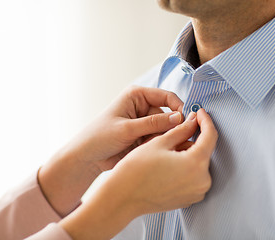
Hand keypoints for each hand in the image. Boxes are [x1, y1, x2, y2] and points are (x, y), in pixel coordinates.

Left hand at [38, 86, 183, 216]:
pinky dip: (159, 146)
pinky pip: (160, 139)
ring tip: (154, 148)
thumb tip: (180, 117)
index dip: (179, 107)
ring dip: (164, 139)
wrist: (87, 159)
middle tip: (172, 140)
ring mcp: (145, 123)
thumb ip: (154, 123)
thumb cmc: (99, 137)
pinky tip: (153, 152)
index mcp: (137, 96)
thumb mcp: (127, 128)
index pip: (166, 97)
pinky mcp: (145, 136)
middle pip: (169, 114)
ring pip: (166, 129)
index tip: (188, 121)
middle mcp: (143, 107)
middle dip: (171, 128)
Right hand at [59, 109, 217, 239]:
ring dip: (188, 153)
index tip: (199, 113)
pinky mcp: (189, 199)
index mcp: (196, 165)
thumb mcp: (160, 142)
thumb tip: (194, 120)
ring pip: (198, 164)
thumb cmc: (136, 171)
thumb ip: (182, 130)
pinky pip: (193, 177)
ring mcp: (196, 193)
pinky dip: (185, 167)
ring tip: (166, 151)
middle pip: (204, 151)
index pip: (210, 136)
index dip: (205, 120)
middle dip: (193, 138)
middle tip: (175, 132)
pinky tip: (167, 164)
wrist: (122, 198)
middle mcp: (202, 182)